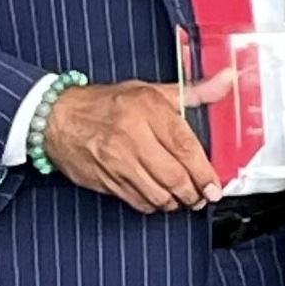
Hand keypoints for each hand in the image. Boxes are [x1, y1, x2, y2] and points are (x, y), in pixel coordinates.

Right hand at [42, 70, 232, 211]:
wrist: (57, 118)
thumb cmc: (107, 102)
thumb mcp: (151, 90)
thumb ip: (193, 91)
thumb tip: (227, 80)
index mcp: (147, 110)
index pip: (184, 147)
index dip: (204, 172)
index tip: (215, 185)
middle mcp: (131, 137)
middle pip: (173, 176)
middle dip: (193, 193)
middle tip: (203, 196)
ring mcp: (116, 162)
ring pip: (156, 194)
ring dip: (175, 203)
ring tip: (185, 200)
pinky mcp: (104, 180)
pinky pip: (136, 201)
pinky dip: (153, 205)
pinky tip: (160, 200)